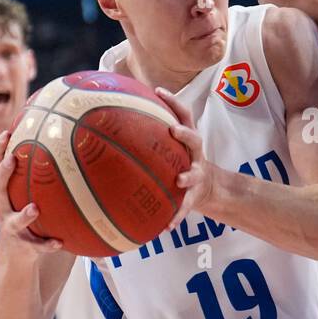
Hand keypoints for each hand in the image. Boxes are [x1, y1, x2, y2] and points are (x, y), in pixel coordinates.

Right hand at [0, 129, 62, 260]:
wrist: (16, 259)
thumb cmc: (25, 219)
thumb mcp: (25, 197)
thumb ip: (37, 177)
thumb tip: (64, 145)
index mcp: (3, 195)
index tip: (7, 133)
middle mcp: (2, 210)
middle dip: (2, 173)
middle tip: (12, 159)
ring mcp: (12, 230)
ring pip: (14, 222)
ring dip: (24, 216)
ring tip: (34, 209)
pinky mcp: (24, 248)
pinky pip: (36, 246)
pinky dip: (47, 244)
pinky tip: (59, 242)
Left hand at [156, 87, 219, 230]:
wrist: (207, 187)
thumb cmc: (178, 161)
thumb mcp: (169, 146)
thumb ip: (148, 134)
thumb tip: (110, 120)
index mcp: (187, 139)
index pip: (184, 114)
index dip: (173, 101)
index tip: (158, 90)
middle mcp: (195, 154)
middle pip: (195, 139)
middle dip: (185, 134)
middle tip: (173, 130)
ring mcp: (197, 174)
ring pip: (195, 174)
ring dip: (188, 176)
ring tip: (180, 180)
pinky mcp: (194, 196)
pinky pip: (185, 207)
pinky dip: (176, 217)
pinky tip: (166, 227)